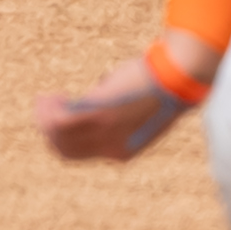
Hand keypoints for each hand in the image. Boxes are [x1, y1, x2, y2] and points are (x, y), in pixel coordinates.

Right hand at [34, 55, 192, 162]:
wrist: (183, 75)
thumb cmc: (169, 85)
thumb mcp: (144, 108)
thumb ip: (123, 113)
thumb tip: (103, 96)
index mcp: (124, 151)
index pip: (84, 154)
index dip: (68, 140)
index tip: (62, 120)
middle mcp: (111, 148)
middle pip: (66, 148)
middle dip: (51, 131)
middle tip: (50, 109)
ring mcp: (104, 131)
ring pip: (59, 135)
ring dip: (47, 117)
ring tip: (48, 100)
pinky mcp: (99, 113)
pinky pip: (60, 119)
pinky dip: (49, 109)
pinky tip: (49, 97)